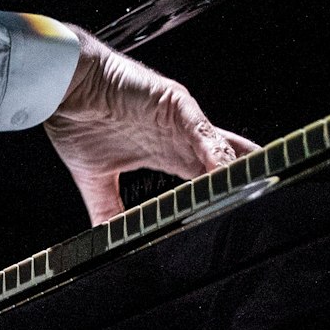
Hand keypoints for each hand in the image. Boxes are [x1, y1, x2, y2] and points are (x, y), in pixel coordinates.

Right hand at [42, 30, 259, 222]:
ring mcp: (179, 121)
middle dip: (247, 182)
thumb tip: (103, 242)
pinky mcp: (174, 103)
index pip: (208, 178)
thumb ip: (106, 209)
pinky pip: (201, 128)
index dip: (226, 196)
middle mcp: (178, 138)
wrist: (63, 86)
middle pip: (225, 163)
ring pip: (220, 147)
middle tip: (267, 205)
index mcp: (166, 154)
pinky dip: (214, 149)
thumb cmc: (78, 120)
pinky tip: (227, 168)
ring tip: (258, 192)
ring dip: (238, 171)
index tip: (242, 220)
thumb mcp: (95, 178)